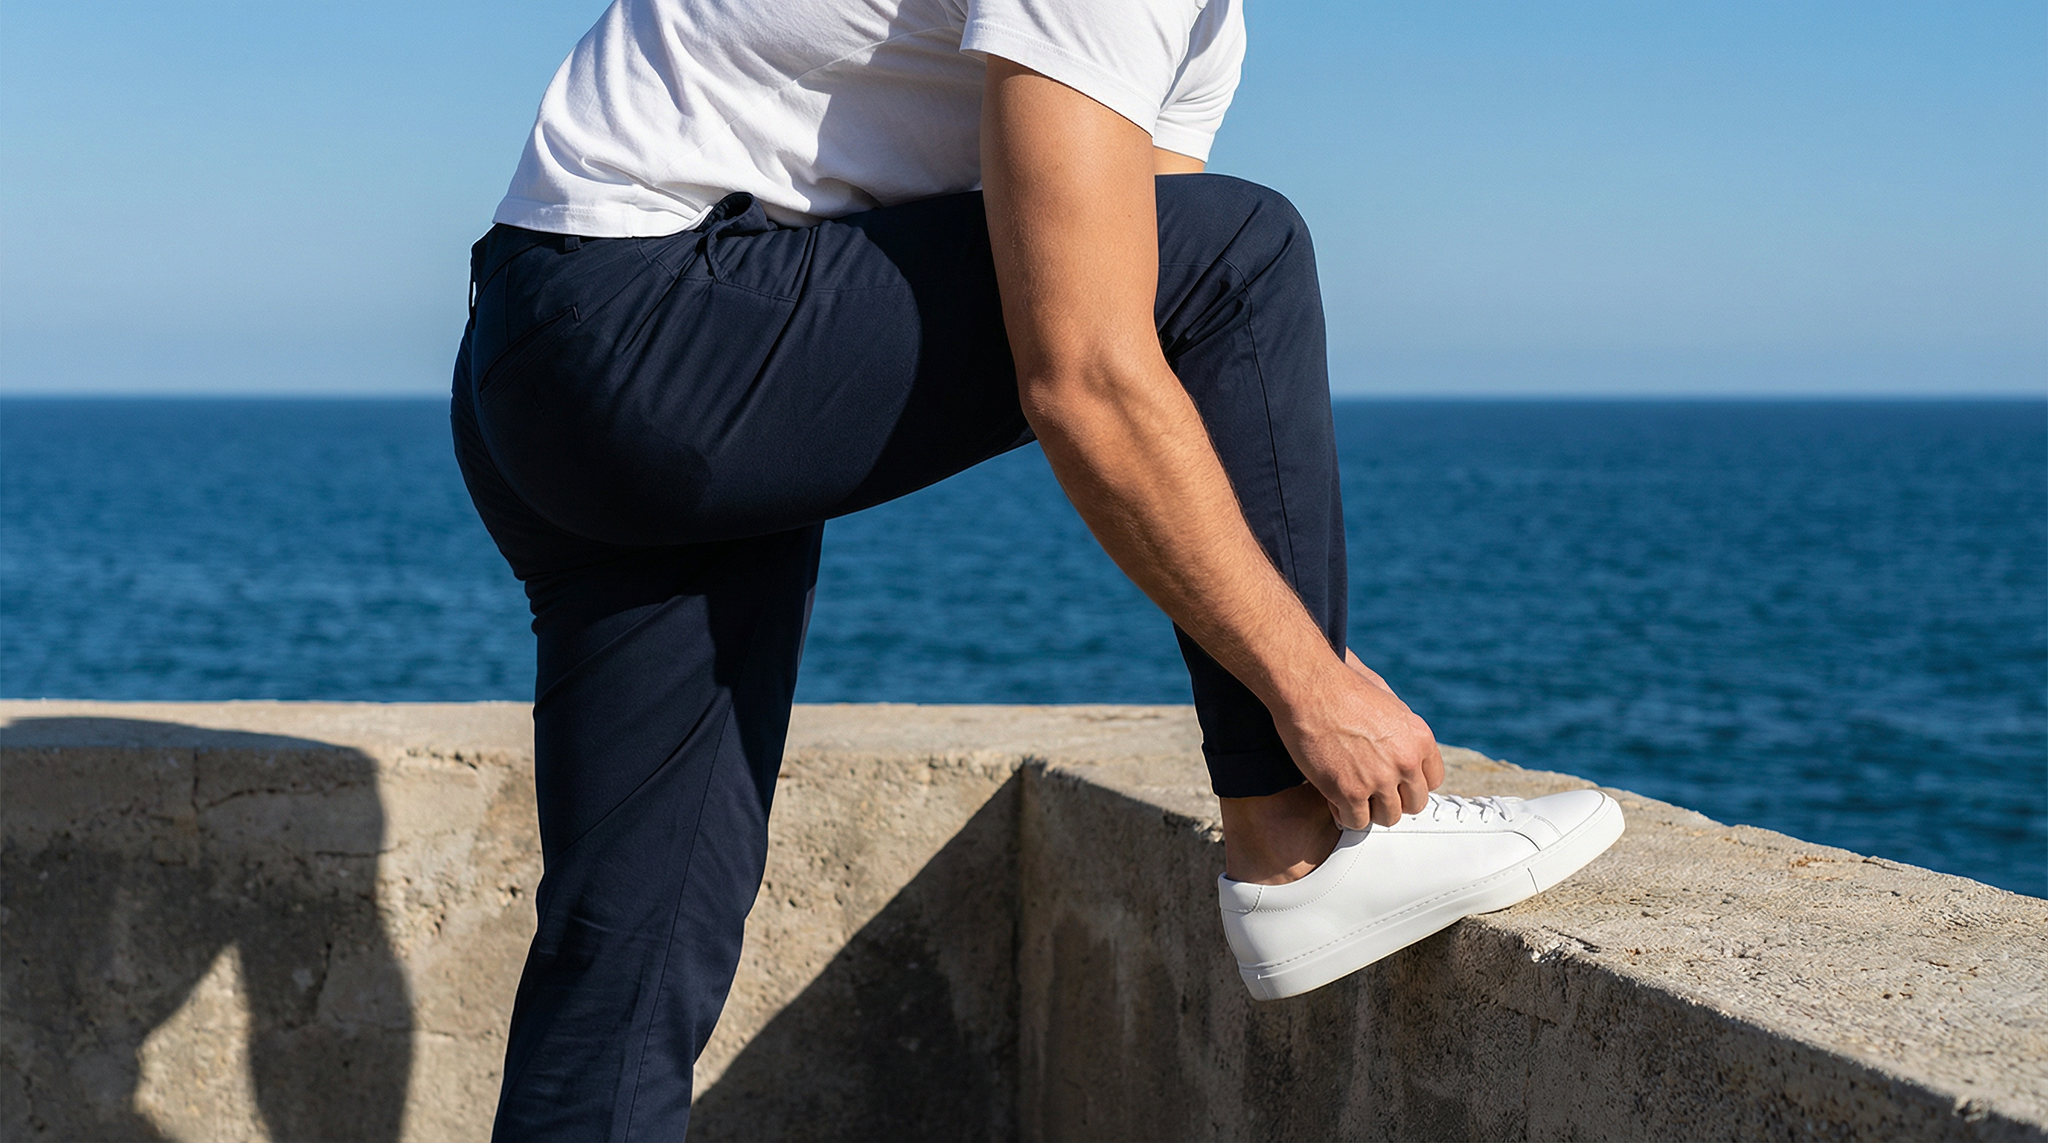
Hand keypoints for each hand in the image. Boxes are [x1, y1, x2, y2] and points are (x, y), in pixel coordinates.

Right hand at [1273, 652, 1443, 828]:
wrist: (1311, 688)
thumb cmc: (1343, 686)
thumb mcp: (1388, 699)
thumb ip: (1402, 729)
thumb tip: (1403, 745)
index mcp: (1419, 738)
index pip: (1433, 780)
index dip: (1412, 784)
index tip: (1396, 782)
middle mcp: (1406, 761)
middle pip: (1414, 804)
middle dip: (1394, 800)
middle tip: (1373, 792)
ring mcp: (1379, 779)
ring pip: (1388, 817)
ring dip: (1371, 810)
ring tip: (1353, 796)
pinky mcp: (1349, 792)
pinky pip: (1357, 822)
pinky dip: (1345, 814)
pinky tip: (1334, 798)